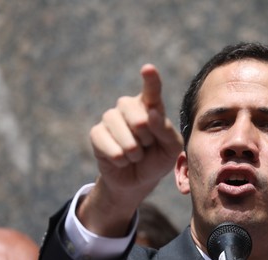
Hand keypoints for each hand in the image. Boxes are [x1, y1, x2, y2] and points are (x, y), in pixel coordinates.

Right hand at [79, 65, 182, 235]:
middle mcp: (129, 107)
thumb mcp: (171, 148)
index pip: (151, 90)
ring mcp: (111, 118)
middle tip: (148, 146)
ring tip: (135, 155)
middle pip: (139, 117)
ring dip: (134, 152)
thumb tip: (152, 113)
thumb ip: (166, 130)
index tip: (148, 69)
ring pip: (123, 133)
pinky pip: (108, 145)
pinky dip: (119, 159)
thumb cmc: (157, 160)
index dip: (150, 80)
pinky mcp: (97, 133)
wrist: (138, 180)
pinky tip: (121, 160)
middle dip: (147, 139)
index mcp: (150, 106)